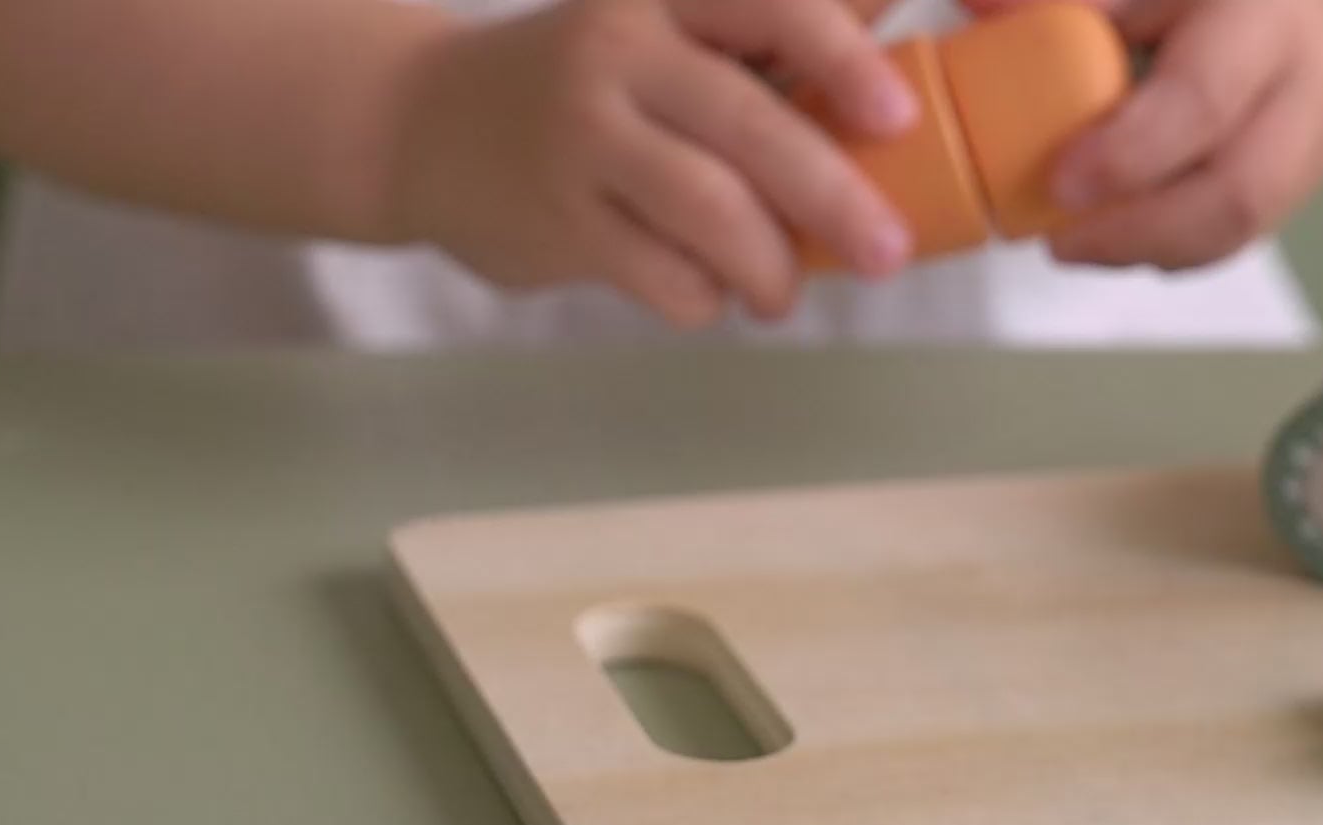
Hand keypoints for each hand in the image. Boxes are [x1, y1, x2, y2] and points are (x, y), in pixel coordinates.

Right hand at [385, 0, 922, 327]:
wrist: (423, 125)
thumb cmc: (587, 82)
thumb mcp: (662, 27)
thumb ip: (767, 44)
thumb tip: (898, 75)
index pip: (771, 7)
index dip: (843, 58)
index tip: (895, 117)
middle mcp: (617, 53)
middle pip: (749, 127)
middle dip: (835, 198)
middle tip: (886, 253)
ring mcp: (581, 140)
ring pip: (709, 212)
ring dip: (772, 267)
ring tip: (782, 293)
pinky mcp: (558, 222)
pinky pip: (663, 275)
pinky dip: (707, 297)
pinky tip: (709, 292)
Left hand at [1042, 0, 1322, 269]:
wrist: (1301, 0)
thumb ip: (1064, 0)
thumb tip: (975, 6)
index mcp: (1261, 15)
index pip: (1204, 99)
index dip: (1130, 152)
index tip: (1061, 181)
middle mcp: (1306, 81)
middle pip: (1239, 189)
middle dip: (1138, 229)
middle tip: (1059, 239)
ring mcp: (1316, 139)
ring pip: (1242, 225)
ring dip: (1148, 248)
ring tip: (1074, 243)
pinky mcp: (1301, 181)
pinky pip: (1237, 235)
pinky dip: (1167, 248)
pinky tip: (1113, 238)